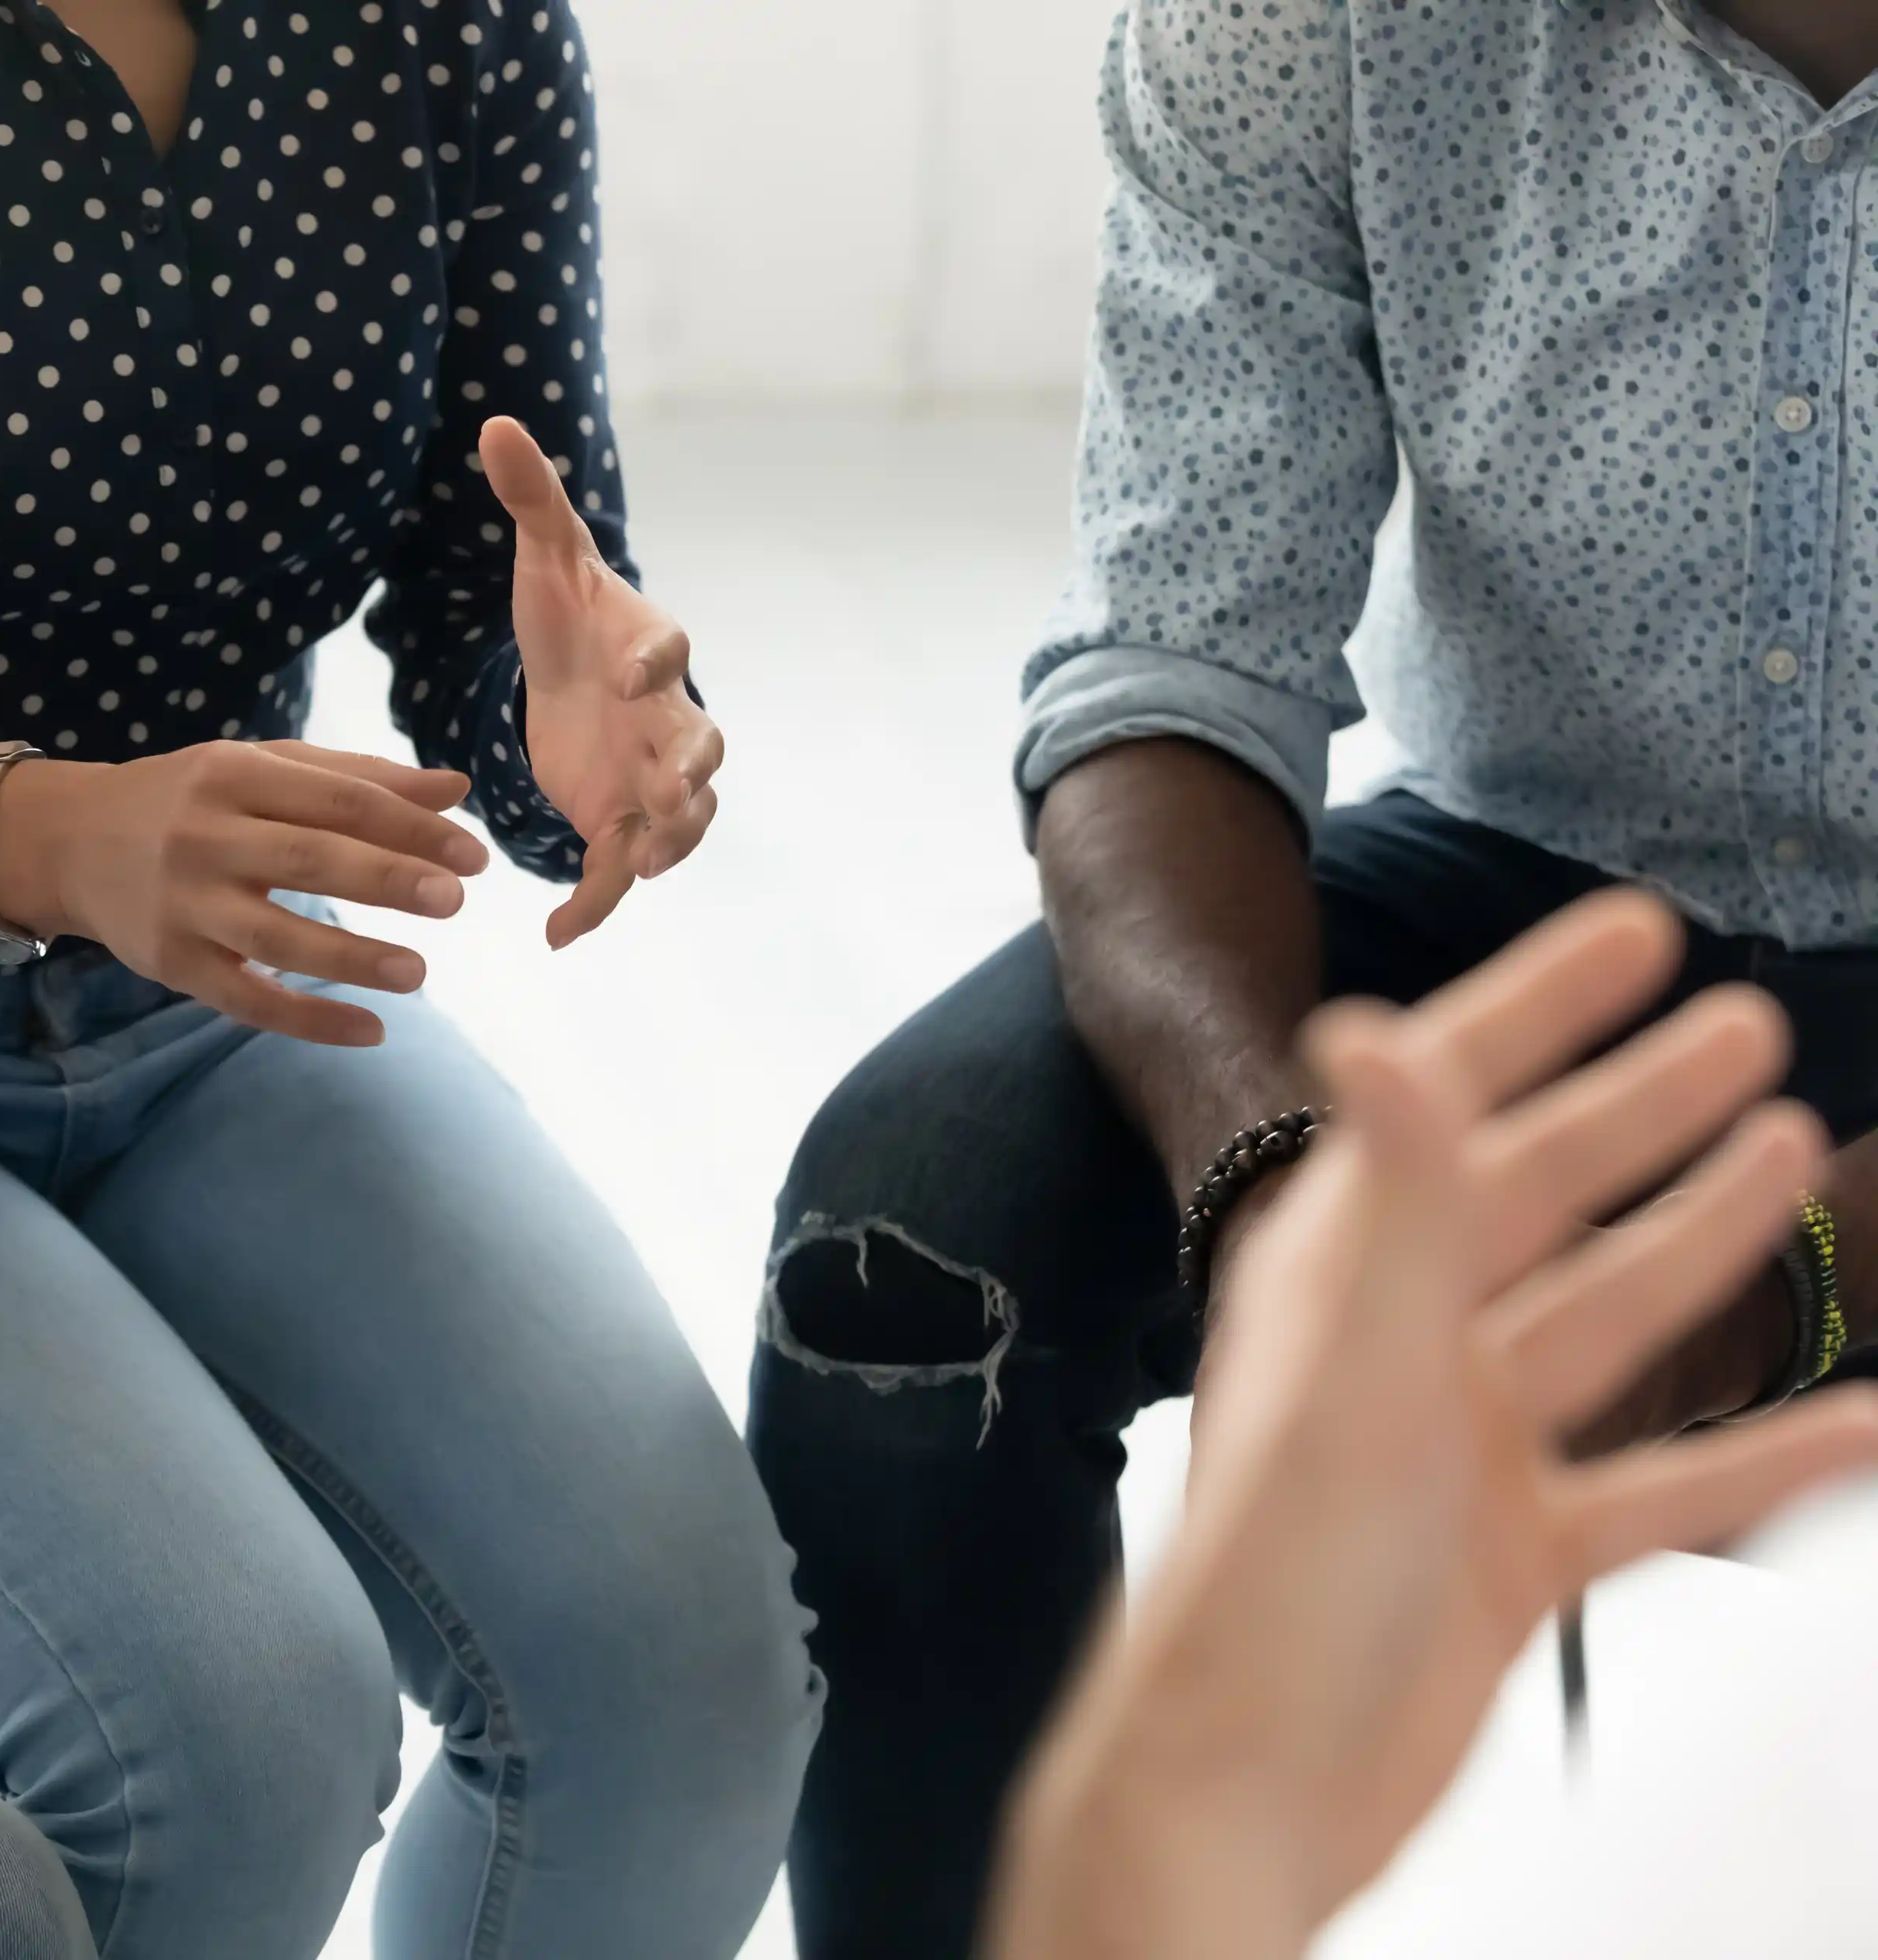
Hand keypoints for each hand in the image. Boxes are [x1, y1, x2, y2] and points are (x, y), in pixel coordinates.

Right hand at [0, 739, 490, 1047]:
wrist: (72, 841)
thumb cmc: (189, 801)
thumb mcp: (262, 769)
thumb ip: (358, 779)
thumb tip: (457, 790)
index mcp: (235, 774)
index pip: (337, 799)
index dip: (409, 826)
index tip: (472, 855)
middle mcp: (205, 835)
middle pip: (309, 858)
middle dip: (387, 879)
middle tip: (455, 901)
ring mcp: (185, 904)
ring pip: (277, 937)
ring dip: (352, 958)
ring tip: (418, 972)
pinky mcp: (171, 963)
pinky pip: (246, 1002)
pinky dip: (309, 1022)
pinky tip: (370, 1032)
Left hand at [480, 416, 724, 948]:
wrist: (575, 679)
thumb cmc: (569, 615)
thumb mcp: (544, 560)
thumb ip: (530, 500)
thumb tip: (494, 423)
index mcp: (649, 649)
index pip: (668, 649)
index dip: (657, 659)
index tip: (630, 671)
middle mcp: (668, 718)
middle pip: (702, 747)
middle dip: (694, 770)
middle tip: (678, 791)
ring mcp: (653, 778)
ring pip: (682, 822)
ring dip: (666, 847)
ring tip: (637, 871)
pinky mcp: (624, 824)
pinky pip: (620, 873)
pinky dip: (596, 905)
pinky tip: (555, 936)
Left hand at [993, 892, 1877, 1959]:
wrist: (1248, 1784)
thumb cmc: (1273, 1582)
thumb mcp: (1353, 1376)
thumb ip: (1386, 1202)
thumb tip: (1370, 1021)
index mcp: (1343, 1277)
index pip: (1447, 1096)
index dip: (1539, 1002)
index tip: (1641, 925)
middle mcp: (1399, 1345)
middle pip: (1541, 1190)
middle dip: (1640, 1105)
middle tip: (1749, 1022)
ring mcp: (1460, 1451)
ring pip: (1609, 1320)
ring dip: (1698, 1240)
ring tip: (1792, 1152)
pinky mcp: (1511, 1555)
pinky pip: (1662, 1485)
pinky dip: (1757, 1452)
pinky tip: (1862, 1423)